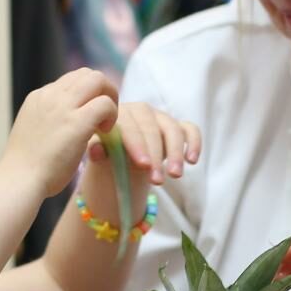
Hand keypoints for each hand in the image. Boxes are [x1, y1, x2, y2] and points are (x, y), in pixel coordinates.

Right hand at [2, 68, 120, 196]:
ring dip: (110, 98)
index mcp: (39, 97)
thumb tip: (63, 125)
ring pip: (98, 80)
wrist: (19, 180)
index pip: (71, 80)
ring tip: (107, 123)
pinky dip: (112, 115)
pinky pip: (105, 104)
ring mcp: (63, 106)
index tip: (90, 115)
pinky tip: (106, 133)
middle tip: (104, 116)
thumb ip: (49, 122)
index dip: (87, 94)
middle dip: (103, 90)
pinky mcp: (77, 122)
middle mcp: (50, 96)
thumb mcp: (35, 132)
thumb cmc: (27, 167)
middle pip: (87, 73)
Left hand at [85, 101, 200, 188]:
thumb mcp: (99, 156)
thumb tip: (96, 151)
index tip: (143, 165)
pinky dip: (194, 142)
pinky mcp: (177, 126)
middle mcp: (140, 111)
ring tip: (175, 175)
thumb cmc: (107, 156)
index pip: (128, 125)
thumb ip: (97, 151)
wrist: (118, 159)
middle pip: (152, 128)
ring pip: (172, 128)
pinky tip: (192, 160)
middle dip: (156, 154)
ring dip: (176, 152)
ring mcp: (160, 117)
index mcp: (117, 113)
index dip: (137, 144)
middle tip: (157, 180)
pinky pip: (190, 129)